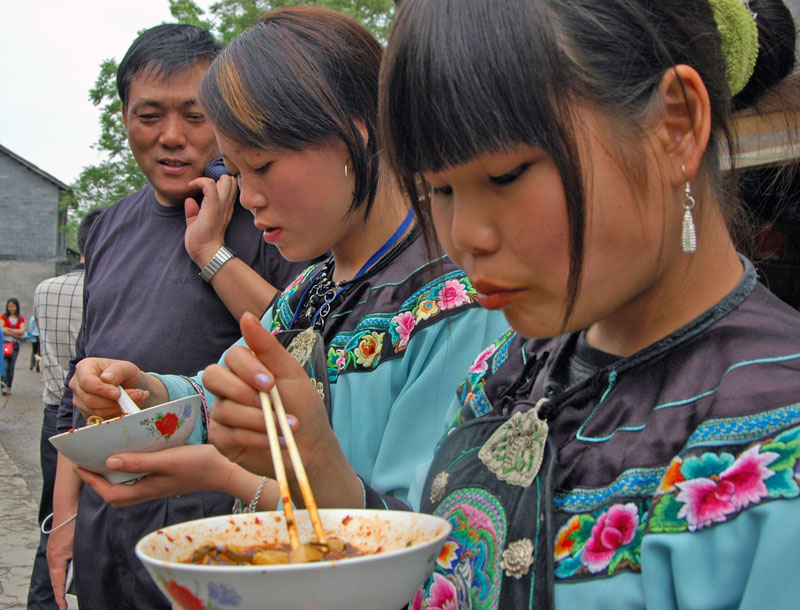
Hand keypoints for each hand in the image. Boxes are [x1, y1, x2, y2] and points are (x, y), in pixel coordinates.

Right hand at [46, 513, 74, 609]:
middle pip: (57, 578)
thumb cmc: (74, 525)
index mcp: (57, 559)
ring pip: (59, 570)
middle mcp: (53, 557)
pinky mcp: (57, 546)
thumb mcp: (79, 545)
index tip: (63, 607)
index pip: (58, 583)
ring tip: (69, 590)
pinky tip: (72, 570)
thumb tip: (84, 570)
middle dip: (62, 590)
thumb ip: (80, 559)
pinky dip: (65, 568)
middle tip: (67, 603)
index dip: (61, 597)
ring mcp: (54, 551)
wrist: (69, 508)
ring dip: (64, 578)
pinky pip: (60, 562)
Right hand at [69, 358, 148, 420]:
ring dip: (118, 408)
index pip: (86, 382)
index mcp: (84, 368)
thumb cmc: (125, 373)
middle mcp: (77, 385)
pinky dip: (116, 414)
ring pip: (95, 411)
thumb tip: (106, 379)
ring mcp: (80, 400)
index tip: (118, 394)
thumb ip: (117, 371)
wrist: (130, 385)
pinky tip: (126, 406)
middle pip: (90, 399)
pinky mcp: (86, 412)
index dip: (102, 390)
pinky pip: (99, 419)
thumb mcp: (126, 367)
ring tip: (135, 399)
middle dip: (114, 401)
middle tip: (135, 395)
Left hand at [74, 445, 237, 505]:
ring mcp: (156, 487)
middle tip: (88, 462)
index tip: (79, 465)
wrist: (223, 470)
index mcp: (146, 489)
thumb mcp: (167, 460)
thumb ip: (138, 462)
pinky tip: (130, 455)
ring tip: (104, 457)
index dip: (91, 481)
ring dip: (112, 476)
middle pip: (114, 493)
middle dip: (97, 481)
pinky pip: (137, 479)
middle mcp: (148, 491)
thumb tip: (108, 463)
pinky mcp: (164, 480)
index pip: (109, 492)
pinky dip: (127, 470)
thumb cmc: (197, 464)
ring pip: (125, 487)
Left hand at [184, 175, 237, 265]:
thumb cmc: (201, 241)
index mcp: (224, 208)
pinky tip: (192, 186)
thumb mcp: (196, 223)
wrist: (206, 252)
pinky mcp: (213, 206)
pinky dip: (200, 181)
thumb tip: (189, 200)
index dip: (221, 182)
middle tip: (203, 186)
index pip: (231, 187)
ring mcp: (221, 205)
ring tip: (198, 186)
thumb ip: (194, 211)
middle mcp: (226, 205)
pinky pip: (209, 184)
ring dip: (211, 179)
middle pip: (231, 180)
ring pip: (225, 180)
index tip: (205, 187)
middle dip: (218, 178)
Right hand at [205, 313, 362, 507]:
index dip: (248, 368)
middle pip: (213, 376)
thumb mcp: (291, 373)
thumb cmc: (303, 407)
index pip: (231, 357)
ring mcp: (221, 413)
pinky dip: (255, 438)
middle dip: (244, 391)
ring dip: (259, 419)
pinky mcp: (221, 439)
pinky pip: (228, 434)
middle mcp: (228, 388)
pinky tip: (276, 441)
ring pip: (224, 409)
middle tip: (270, 403)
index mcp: (246, 369)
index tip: (270, 383)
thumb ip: (267, 346)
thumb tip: (245, 315)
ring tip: (286, 428)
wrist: (311, 447)